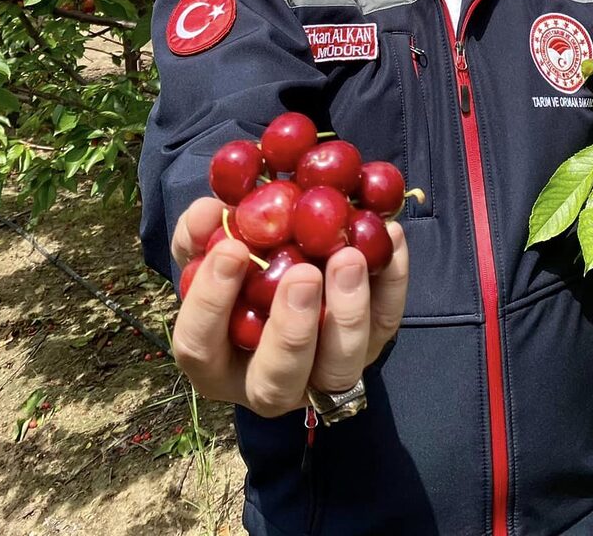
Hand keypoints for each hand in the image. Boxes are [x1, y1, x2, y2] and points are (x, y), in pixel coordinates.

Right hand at [170, 195, 408, 416]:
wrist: (284, 269)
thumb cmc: (237, 268)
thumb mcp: (209, 248)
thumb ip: (200, 231)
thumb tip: (208, 211)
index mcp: (214, 360)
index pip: (200, 345)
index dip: (211, 302)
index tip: (232, 248)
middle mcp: (268, 383)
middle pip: (277, 380)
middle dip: (291, 331)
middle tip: (303, 273)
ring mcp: (321, 375)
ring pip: (338, 368)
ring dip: (347, 314)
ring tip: (350, 257)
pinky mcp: (366, 350)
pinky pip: (384, 325)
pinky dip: (392, 282)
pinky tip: (391, 236)